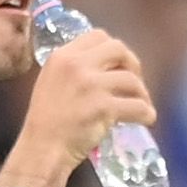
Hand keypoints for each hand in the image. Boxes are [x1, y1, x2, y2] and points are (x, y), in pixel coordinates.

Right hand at [2, 30, 156, 186]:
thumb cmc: (45, 122)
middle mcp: (76, 65)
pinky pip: (137, 106)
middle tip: (132, 82)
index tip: (116, 65)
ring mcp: (91, 86)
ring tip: (140, 104)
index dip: (112, 50)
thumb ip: (72, 69)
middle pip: (118, 49)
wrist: (41, 150)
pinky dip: (146, 113)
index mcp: (61, 57)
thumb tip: (105, 64)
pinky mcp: (104, 107)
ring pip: (131, 79)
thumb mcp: (50, 83)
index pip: (98, 36)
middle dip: (131, 64)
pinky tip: (146, 119)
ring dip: (141, 92)